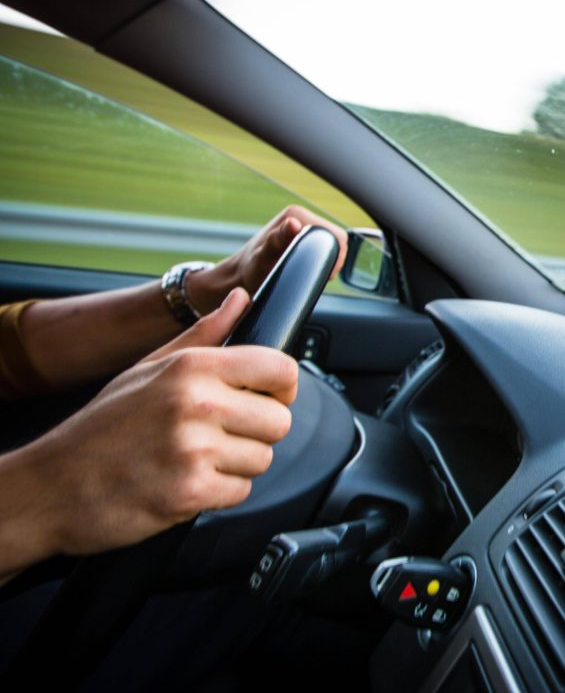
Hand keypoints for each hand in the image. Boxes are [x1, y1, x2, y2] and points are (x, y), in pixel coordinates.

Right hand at [19, 288, 297, 558]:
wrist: (52, 486)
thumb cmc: (104, 426)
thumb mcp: (149, 367)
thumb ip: (204, 335)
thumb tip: (240, 300)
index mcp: (192, 367)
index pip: (280, 369)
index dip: (282, 389)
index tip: (267, 398)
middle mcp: (197, 402)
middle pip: (279, 421)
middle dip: (255, 433)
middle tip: (217, 437)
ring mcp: (194, 448)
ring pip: (263, 459)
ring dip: (235, 465)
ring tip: (193, 459)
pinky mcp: (191, 491)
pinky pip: (241, 491)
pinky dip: (218, 493)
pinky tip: (185, 481)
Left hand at [187, 205, 347, 315]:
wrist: (238, 279)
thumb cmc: (250, 271)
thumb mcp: (265, 256)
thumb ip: (279, 239)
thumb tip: (294, 224)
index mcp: (296, 214)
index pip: (336, 236)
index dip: (333, 258)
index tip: (316, 272)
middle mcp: (299, 217)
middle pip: (336, 241)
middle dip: (329, 260)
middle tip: (309, 274)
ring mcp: (301, 227)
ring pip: (331, 246)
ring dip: (324, 262)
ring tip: (304, 272)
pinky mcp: (302, 237)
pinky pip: (323, 248)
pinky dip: (320, 261)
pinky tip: (305, 269)